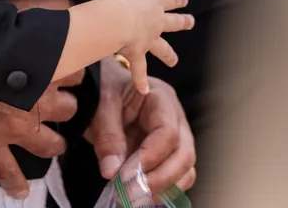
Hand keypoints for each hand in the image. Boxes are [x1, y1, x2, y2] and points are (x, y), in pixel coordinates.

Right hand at [0, 0, 80, 200]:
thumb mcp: (22, 5)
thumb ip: (51, 5)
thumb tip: (71, 2)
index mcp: (48, 67)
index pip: (78, 71)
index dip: (75, 67)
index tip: (69, 64)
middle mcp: (38, 100)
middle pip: (68, 107)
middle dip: (66, 102)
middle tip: (60, 97)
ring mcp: (15, 126)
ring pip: (49, 143)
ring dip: (55, 141)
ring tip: (55, 141)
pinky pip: (6, 170)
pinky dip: (15, 182)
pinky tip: (22, 189)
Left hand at [87, 58, 196, 196]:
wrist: (105, 90)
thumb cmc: (106, 90)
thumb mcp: (101, 105)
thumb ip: (107, 135)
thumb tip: (112, 171)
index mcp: (161, 98)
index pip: (168, 132)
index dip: (149, 158)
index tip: (124, 175)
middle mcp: (175, 118)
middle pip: (184, 153)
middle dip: (160, 178)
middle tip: (131, 193)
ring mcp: (176, 137)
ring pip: (186, 169)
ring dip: (163, 188)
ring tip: (135, 197)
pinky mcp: (169, 154)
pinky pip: (178, 177)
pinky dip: (163, 190)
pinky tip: (142, 197)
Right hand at [102, 0, 193, 95]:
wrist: (117, 19)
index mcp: (153, 2)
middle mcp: (155, 22)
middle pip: (172, 23)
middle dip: (182, 23)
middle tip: (191, 23)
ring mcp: (148, 40)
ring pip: (162, 48)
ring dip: (168, 54)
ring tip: (175, 62)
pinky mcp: (137, 54)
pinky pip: (139, 69)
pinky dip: (141, 80)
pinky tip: (143, 91)